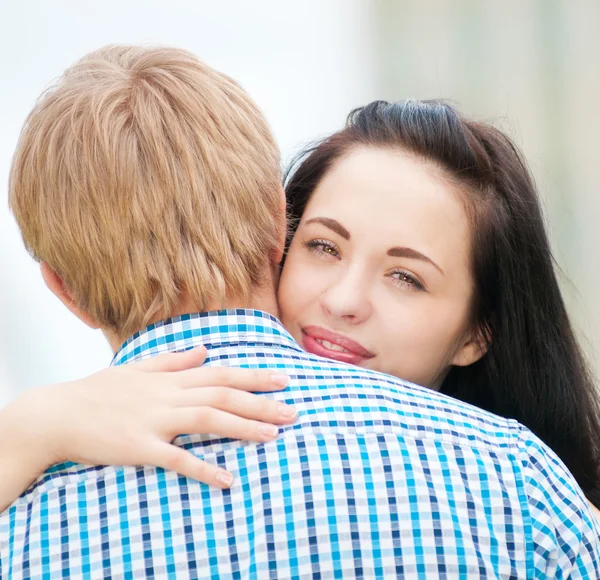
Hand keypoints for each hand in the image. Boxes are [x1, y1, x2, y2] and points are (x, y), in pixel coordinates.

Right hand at [7, 348, 295, 488]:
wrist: (57, 414)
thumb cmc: (98, 391)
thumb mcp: (137, 368)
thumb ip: (173, 358)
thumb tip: (204, 349)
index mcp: (170, 378)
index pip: (220, 373)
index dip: (254, 377)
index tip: (284, 379)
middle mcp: (168, 394)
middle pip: (223, 395)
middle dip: (261, 402)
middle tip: (293, 411)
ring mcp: (154, 420)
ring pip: (207, 420)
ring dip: (243, 427)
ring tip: (273, 435)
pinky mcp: (139, 447)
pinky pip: (176, 459)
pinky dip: (202, 468)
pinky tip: (226, 479)